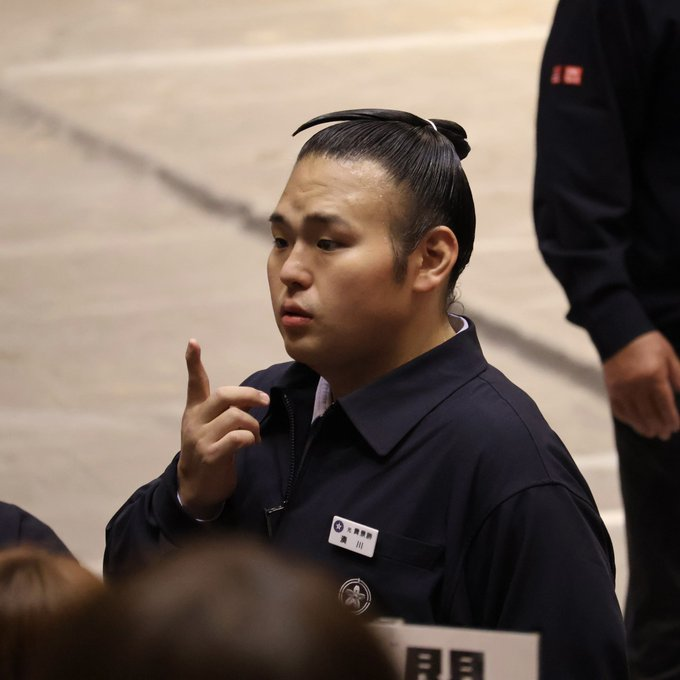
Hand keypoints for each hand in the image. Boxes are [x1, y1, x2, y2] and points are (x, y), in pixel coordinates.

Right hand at [177, 339, 269, 518]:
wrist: (196, 488)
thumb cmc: (211, 452)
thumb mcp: (215, 428)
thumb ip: (231, 410)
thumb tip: (255, 397)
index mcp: (196, 410)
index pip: (195, 382)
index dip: (193, 362)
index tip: (193, 342)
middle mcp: (195, 421)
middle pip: (224, 395)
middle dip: (249, 395)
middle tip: (265, 402)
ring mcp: (201, 438)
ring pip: (235, 416)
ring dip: (253, 424)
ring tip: (255, 435)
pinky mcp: (210, 455)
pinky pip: (237, 438)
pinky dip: (250, 437)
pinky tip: (251, 443)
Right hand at [603, 331, 679, 439]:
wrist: (619, 333)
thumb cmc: (649, 344)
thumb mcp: (669, 356)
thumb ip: (678, 376)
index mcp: (654, 377)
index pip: (665, 406)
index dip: (671, 419)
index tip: (675, 428)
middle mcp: (636, 386)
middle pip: (649, 414)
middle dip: (659, 427)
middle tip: (665, 435)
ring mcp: (621, 389)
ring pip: (634, 415)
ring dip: (643, 427)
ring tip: (651, 433)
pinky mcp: (610, 389)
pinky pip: (619, 409)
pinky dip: (627, 419)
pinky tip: (635, 424)